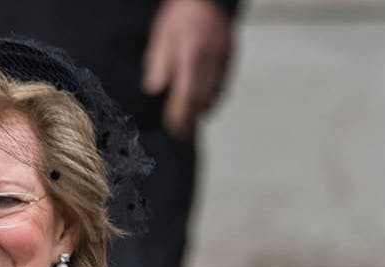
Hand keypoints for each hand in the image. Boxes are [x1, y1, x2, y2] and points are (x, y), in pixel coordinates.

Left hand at [142, 0, 234, 138]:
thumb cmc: (180, 15)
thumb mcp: (162, 35)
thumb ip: (158, 63)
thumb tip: (155, 90)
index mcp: (191, 57)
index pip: (186, 96)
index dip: (180, 117)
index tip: (174, 130)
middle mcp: (210, 63)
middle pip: (202, 102)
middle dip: (191, 120)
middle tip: (181, 133)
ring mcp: (223, 64)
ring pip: (215, 97)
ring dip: (202, 111)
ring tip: (190, 119)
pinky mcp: (230, 62)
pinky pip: (222, 88)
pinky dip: (212, 98)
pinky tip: (203, 102)